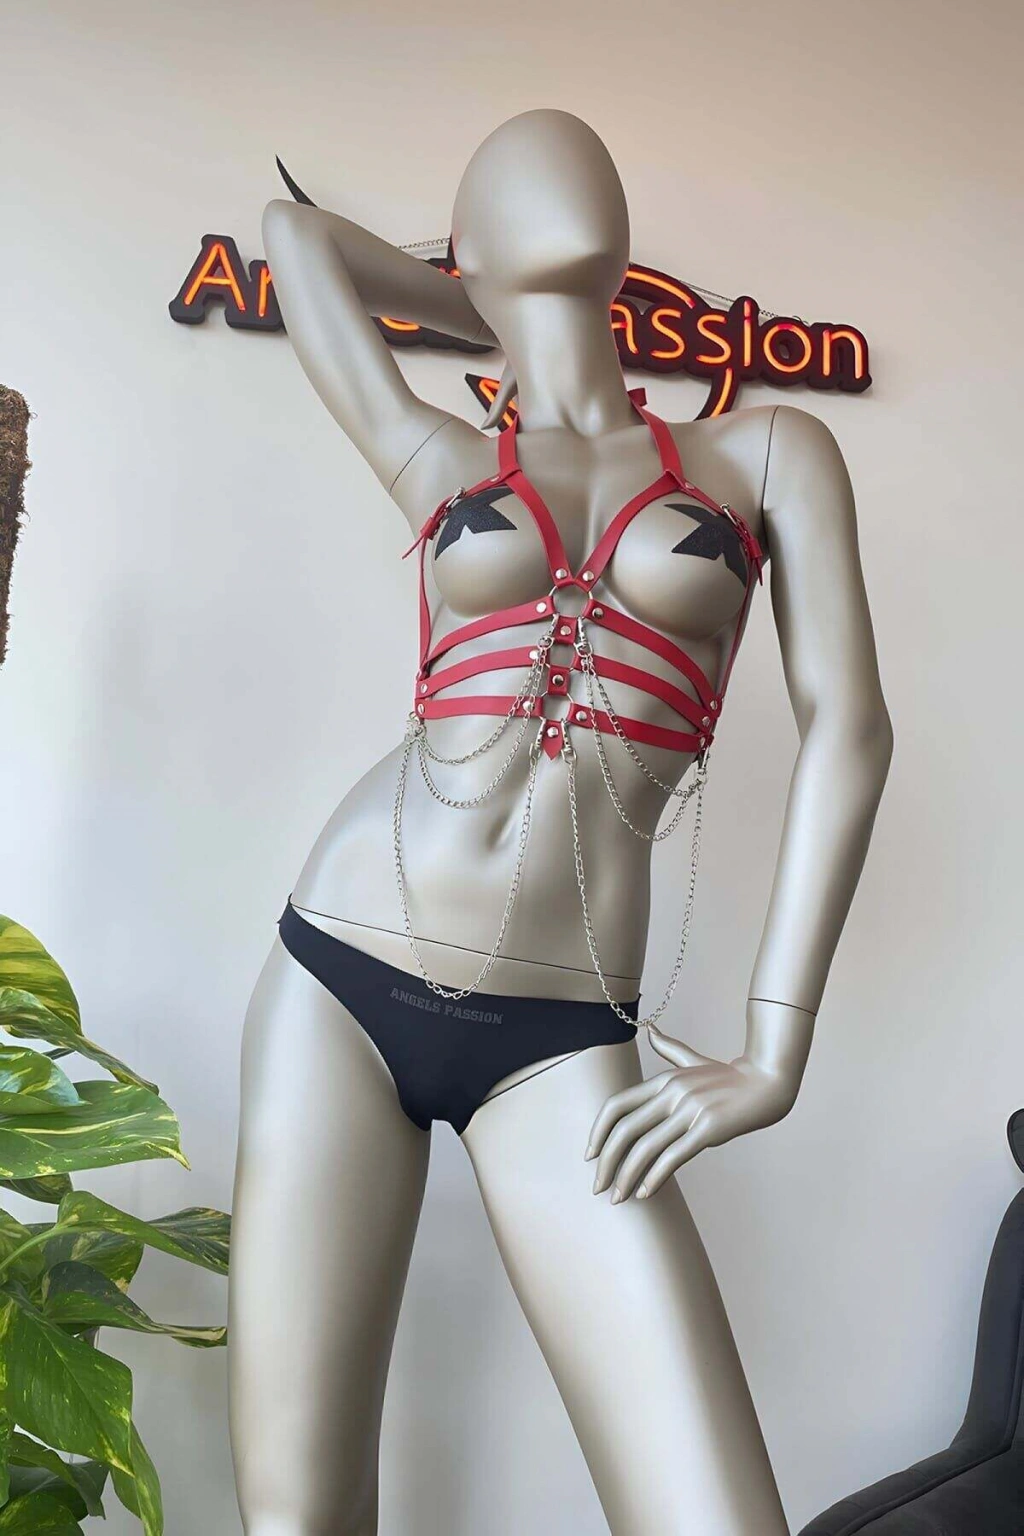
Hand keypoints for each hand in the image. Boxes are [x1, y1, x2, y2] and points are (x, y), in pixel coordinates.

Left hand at [584, 1025, 799, 1202]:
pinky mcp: (708, 1128)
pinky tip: (646, 1192)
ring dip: (628, 1177)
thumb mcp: (694, 1061)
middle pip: (626, 1130)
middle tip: (598, 1187)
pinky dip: (656, 1177)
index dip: (598, 1130)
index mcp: (663, 1079)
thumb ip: (669, 1048)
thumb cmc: (730, 1077)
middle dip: (607, 1163)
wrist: (768, 1081)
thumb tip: (651, 1030)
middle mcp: (672, 1093)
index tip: (590, 1155)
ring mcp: (690, 1110)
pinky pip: (674, 1156)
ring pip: (647, 1148)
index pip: (617, 1104)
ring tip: (620, 1198)